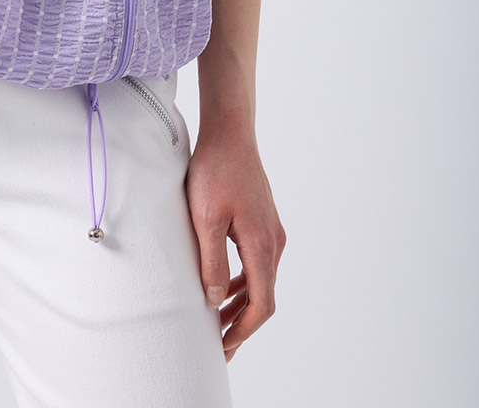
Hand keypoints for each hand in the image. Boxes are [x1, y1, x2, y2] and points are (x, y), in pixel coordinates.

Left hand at [184, 118, 285, 362]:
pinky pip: (256, 261)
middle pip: (263, 296)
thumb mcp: (205, 218)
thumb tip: (214, 299)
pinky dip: (242, 281)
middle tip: (218, 345)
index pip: (261, 304)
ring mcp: (270, 231)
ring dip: (240, 303)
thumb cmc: (215, 170)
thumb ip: (211, 261)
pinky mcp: (262, 221)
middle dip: (241, 323)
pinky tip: (223, 286)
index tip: (224, 347)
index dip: (243, 330)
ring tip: (217, 322)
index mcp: (261, 245)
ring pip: (260, 279)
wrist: (229, 133)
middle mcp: (273, 242)